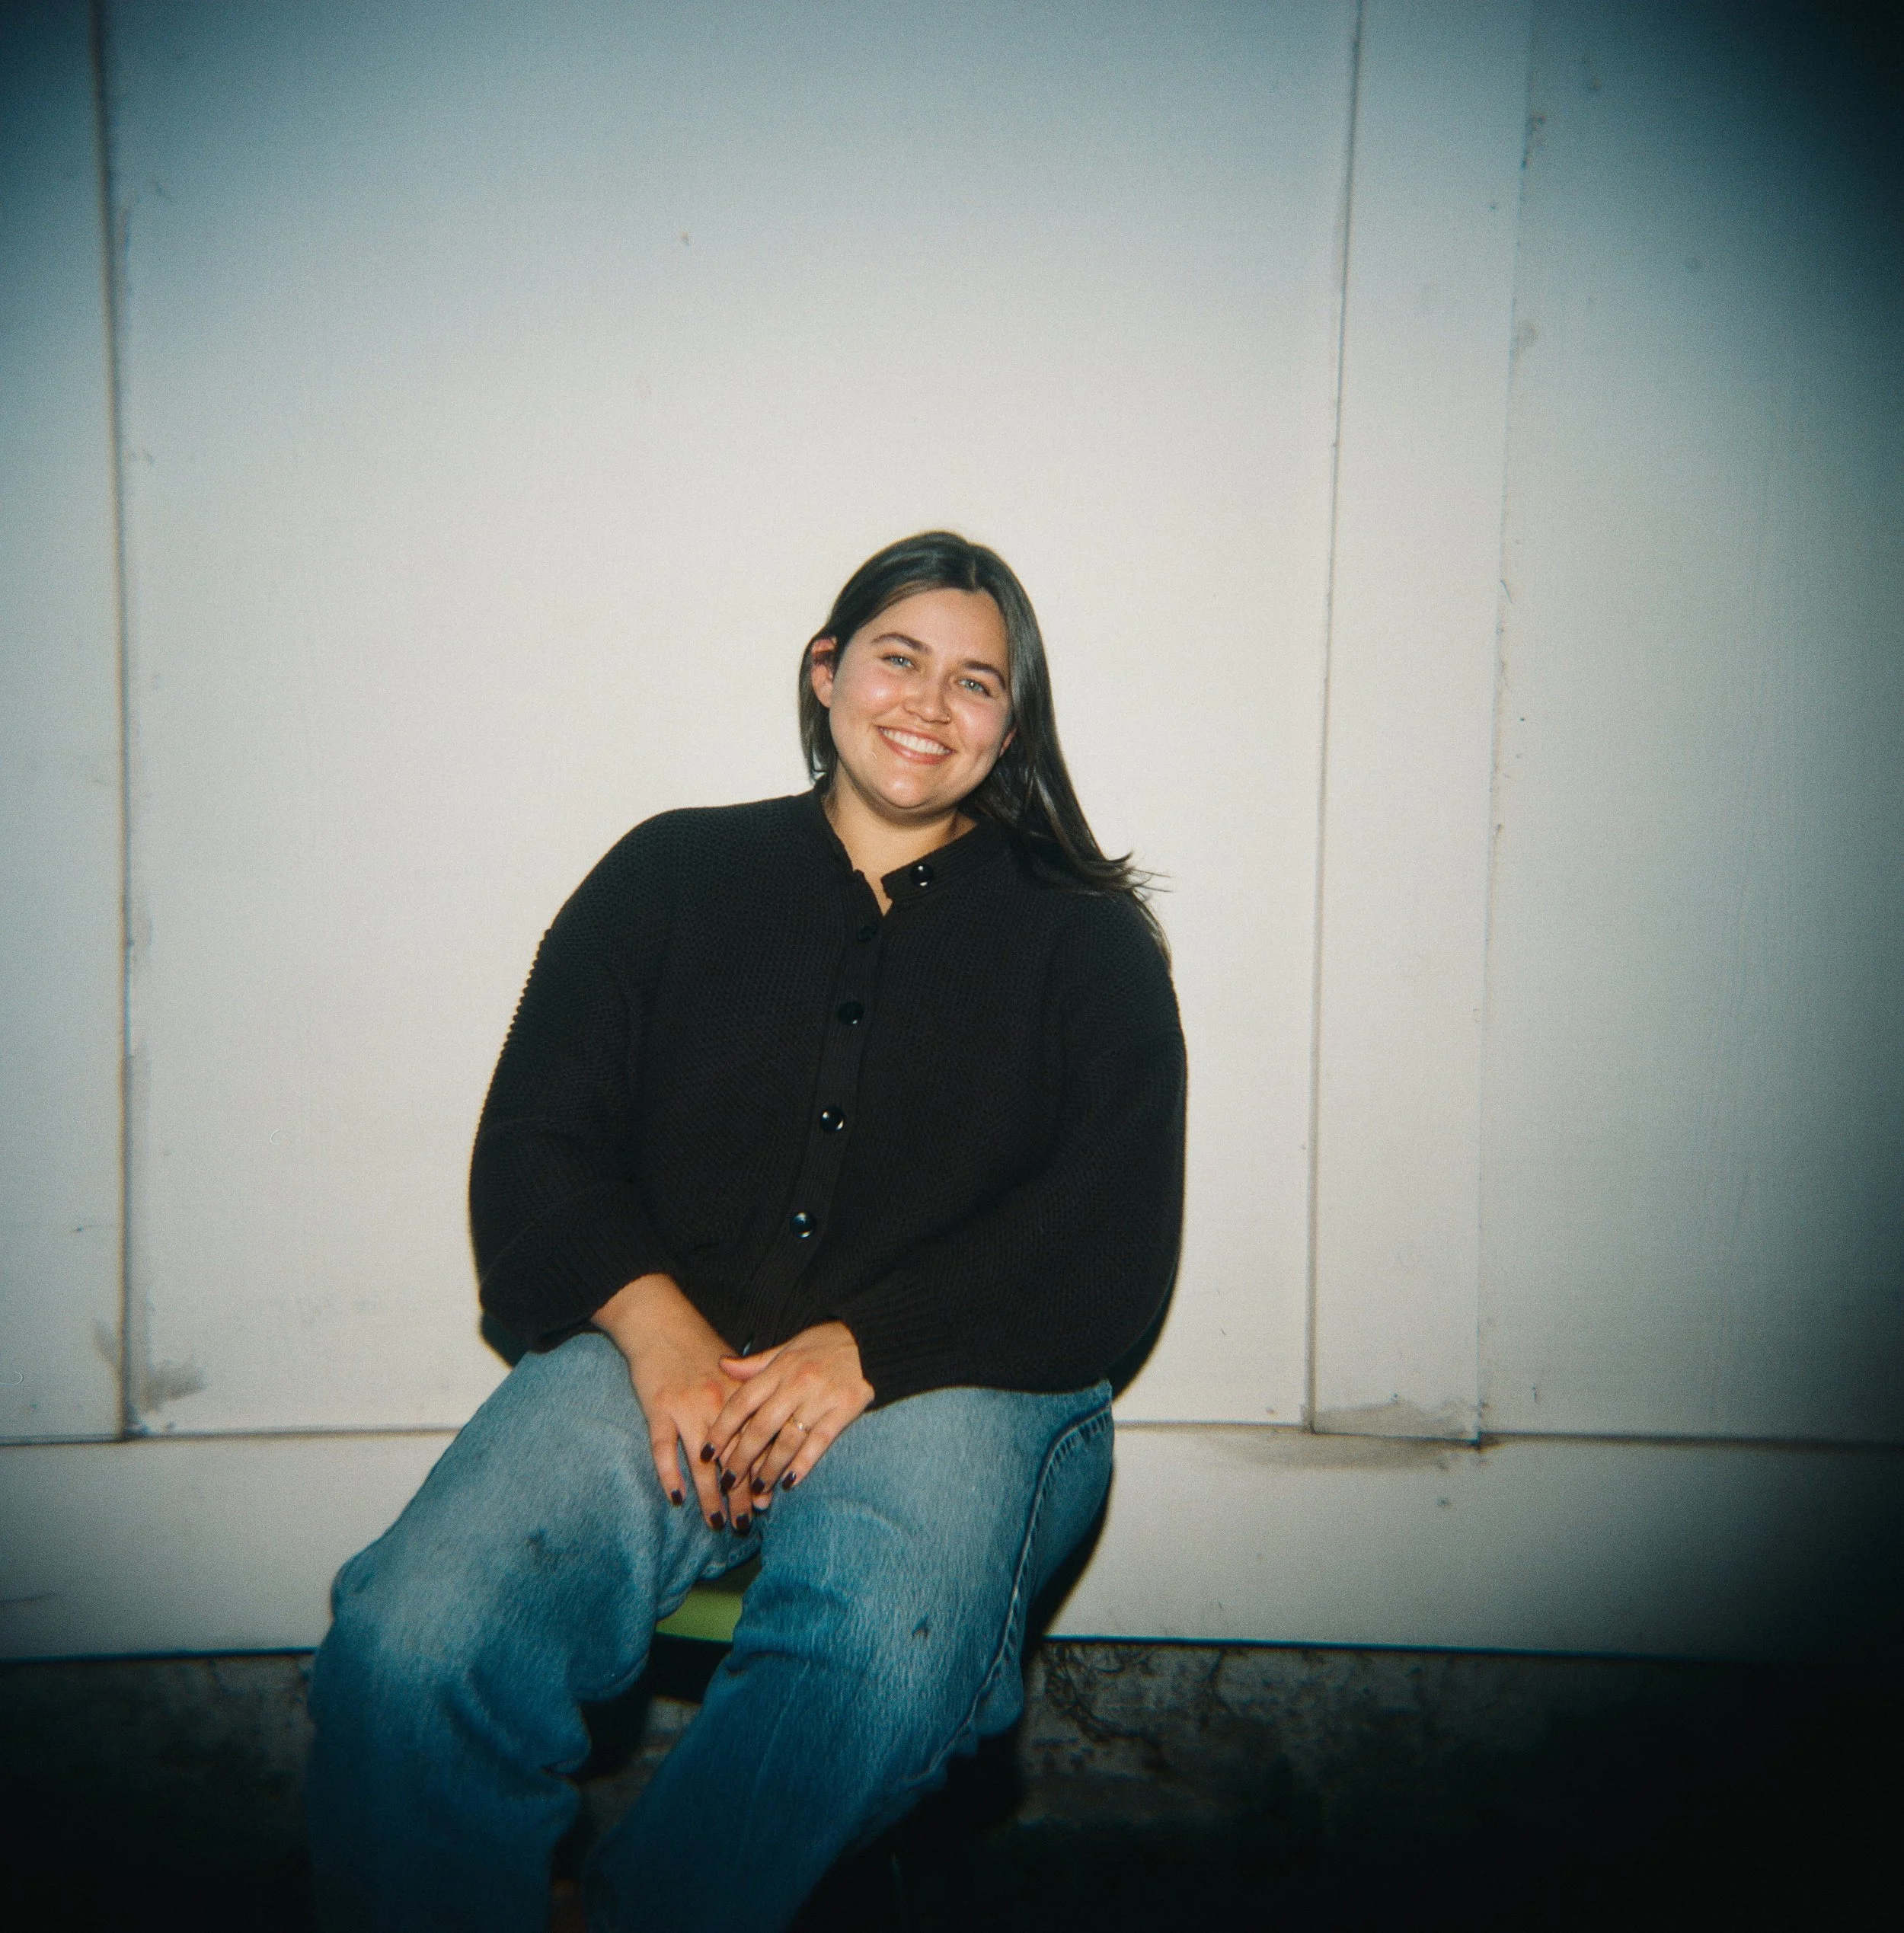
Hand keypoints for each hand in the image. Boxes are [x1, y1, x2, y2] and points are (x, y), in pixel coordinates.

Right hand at [592, 1273, 747, 1530]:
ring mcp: (686, 1407)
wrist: (660, 1321)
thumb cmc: (697, 1346)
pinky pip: (664, 1448)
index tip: (769, 1503)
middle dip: (740, 1494)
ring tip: (716, 1521)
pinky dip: (670, 1474)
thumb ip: (747, 1401)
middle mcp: (716, 1404)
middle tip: (746, 1524)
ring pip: (702, 1462)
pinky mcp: (658, 1408)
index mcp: (737, 1395)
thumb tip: (764, 1435)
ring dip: (710, 1495)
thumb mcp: (730, 1369)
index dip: (762, 1475)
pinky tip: (676, 1497)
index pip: (755, 1443)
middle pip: (732, 1458)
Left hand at [706, 1322, 872, 1503]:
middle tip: (727, 1481)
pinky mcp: (845, 1409)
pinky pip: (820, 1441)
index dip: (722, 1429)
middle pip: (762, 1426)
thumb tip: (722, 1365)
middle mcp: (797, 1383)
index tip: (707, 1453)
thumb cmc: (825, 1343)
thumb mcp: (788, 1347)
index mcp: (780, 1368)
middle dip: (741, 1457)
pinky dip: (804, 1463)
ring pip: (788, 1439)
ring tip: (757, 1489)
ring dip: (770, 1467)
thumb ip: (756, 1363)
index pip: (743, 1401)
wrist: (870, 1338)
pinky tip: (790, 1481)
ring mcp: (821, 1397)